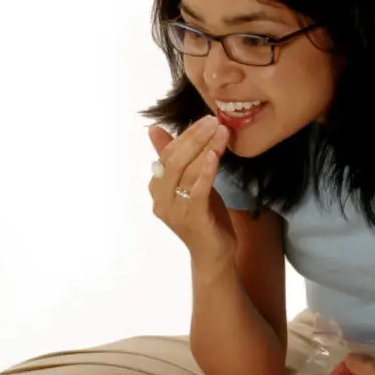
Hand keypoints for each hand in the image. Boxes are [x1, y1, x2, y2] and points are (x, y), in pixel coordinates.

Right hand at [148, 116, 235, 269]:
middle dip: (194, 138)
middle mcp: (160, 199)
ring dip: (205, 149)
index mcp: (157, 188)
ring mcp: (174, 211)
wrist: (214, 255)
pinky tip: (214, 156)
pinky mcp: (191, 219)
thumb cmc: (204, 217)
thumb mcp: (192, 182)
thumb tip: (154, 129)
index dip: (185, 135)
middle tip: (213, 121)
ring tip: (221, 132)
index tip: (205, 120)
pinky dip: (205, 172)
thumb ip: (179, 159)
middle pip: (174, 160)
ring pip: (186, 172)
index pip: (167, 154)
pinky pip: (196, 190)